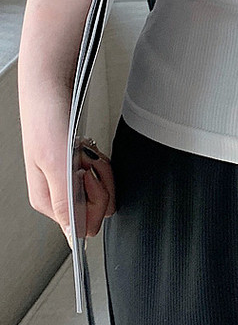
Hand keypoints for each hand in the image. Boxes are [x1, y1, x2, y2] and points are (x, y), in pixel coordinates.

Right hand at [22, 99, 116, 244]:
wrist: (52, 90)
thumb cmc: (46, 121)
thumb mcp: (56, 163)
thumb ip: (66, 200)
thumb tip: (73, 234)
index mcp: (48, 202)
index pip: (84, 225)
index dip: (95, 201)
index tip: (87, 175)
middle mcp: (59, 195)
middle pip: (97, 208)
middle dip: (100, 181)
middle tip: (86, 159)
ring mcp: (70, 180)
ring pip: (103, 190)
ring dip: (100, 168)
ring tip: (84, 151)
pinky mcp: (79, 167)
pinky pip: (102, 173)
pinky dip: (100, 159)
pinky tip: (88, 148)